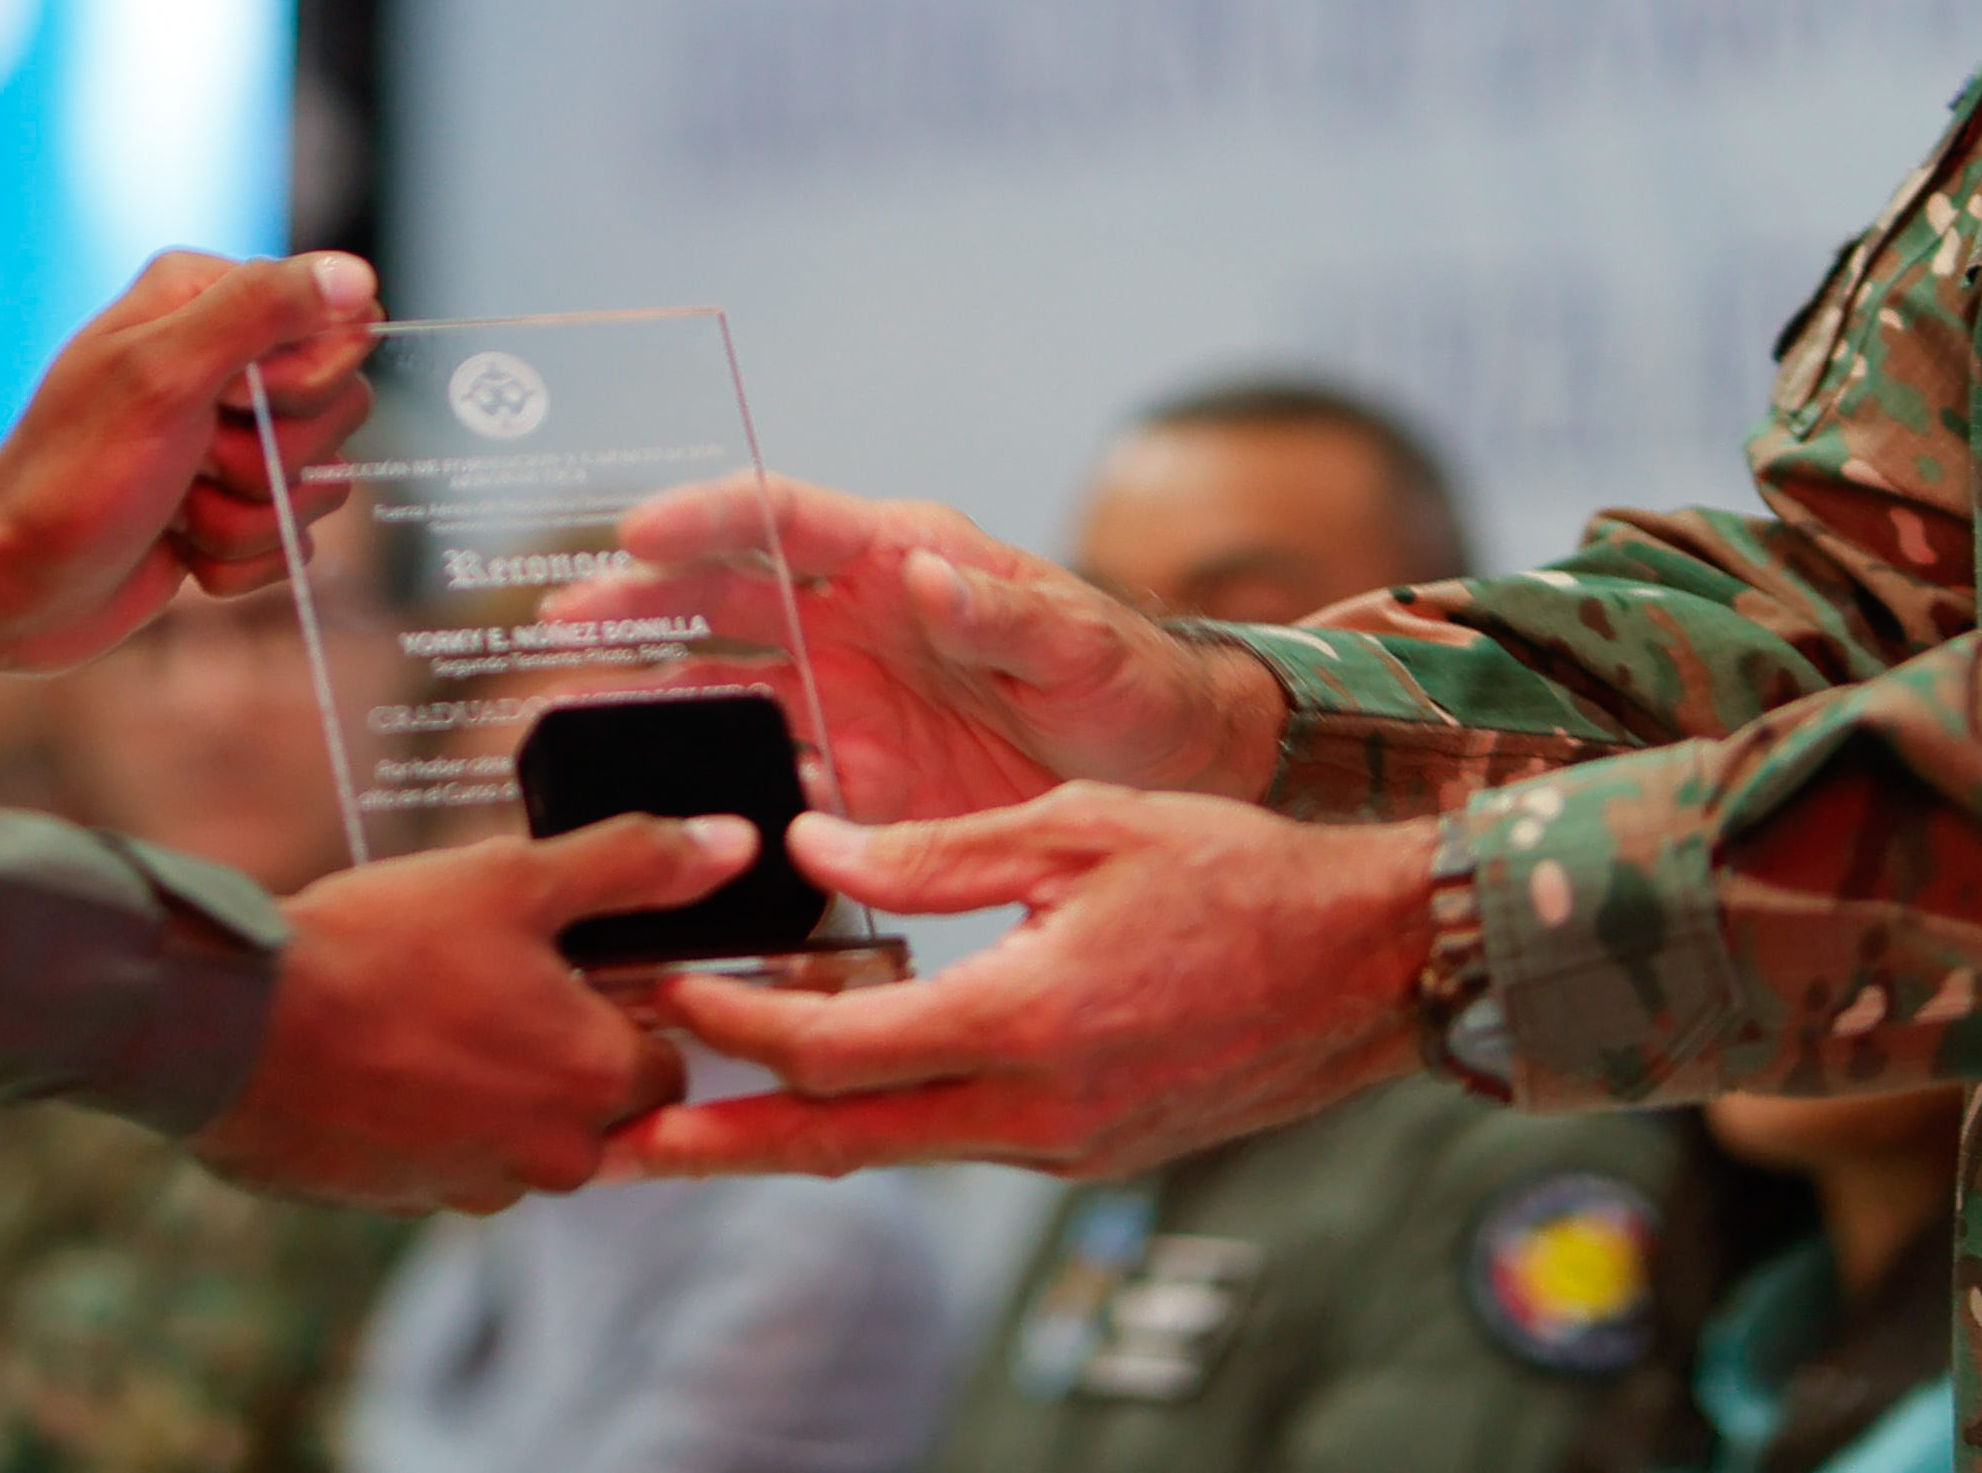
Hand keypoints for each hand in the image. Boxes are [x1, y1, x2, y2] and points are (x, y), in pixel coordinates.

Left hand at [0, 249, 378, 676]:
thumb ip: (260, 312)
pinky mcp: (234, 507)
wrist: (11, 586)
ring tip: (177, 512)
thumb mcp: (163, 377)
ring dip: (249, 517)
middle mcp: (224, 360)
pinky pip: (294, 538)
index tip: (235, 404)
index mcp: (206, 300)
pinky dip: (241, 558)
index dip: (305, 380)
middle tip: (191, 463)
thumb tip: (355, 275)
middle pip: (339, 408)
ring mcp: (230, 438)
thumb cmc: (73, 476)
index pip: (339, 323)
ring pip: (320, 482)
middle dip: (269, 461)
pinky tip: (181, 548)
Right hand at [192, 815, 752, 1210]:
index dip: (626, 1002)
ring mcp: (473, 1187)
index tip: (571, 960)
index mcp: (597, 1084)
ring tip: (430, 1000)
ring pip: (521, 1128)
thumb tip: (733, 845)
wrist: (232, 1029)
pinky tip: (386, 1047)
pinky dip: (434, 1109)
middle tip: (493, 970)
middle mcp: (550, 1159)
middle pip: (595, 1101)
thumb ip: (635, 864)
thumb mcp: (517, 877)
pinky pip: (452, 1152)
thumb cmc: (380, 948)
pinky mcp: (404, 1200)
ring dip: (497, 1079)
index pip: (666, 1058)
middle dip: (561, 1045)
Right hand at [573, 481, 1283, 820]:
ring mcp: (843, 703)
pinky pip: (763, 784)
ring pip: (723, 691)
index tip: (639, 534)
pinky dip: (709, 794)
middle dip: (638, 602)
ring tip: (570, 721)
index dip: (707, 518)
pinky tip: (660, 816)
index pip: (783, 518)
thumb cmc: (1127, 681)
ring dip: (651, 701)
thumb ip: (1004, 615)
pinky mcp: (852, 786)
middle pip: (723, 596)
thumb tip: (931, 577)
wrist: (1162, 776)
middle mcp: (852, 622)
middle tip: (560, 620)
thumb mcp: (1080, 645)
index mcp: (899, 558)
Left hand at [605, 790, 1433, 1181]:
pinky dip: (875, 1123)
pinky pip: (952, 1142)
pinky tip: (826, 1095)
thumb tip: (811, 844)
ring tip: (690, 1132)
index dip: (737, 1026)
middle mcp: (1036, 1112)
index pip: (836, 1047)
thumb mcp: (1078, 827)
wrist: (1367, 968)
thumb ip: (933, 849)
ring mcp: (1062, 1149)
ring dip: (788, 1140)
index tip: (668, 993)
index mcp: (1025, 1023)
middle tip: (614, 1151)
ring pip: (892, 1151)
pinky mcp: (1083, 1155)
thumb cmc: (1235, 875)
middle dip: (718, 1146)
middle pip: (838, 1141)